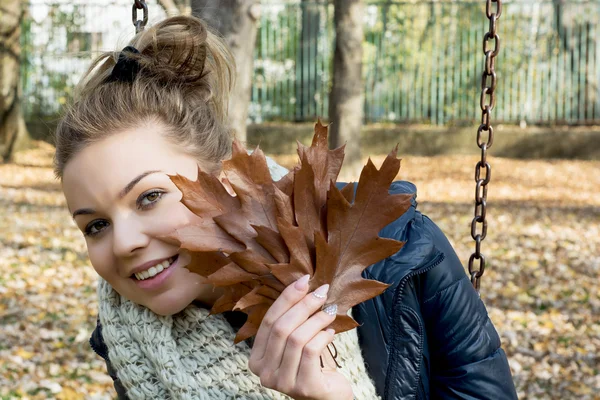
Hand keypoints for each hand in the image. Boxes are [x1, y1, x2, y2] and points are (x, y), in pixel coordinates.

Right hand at [248, 275, 353, 399]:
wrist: (329, 396)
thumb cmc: (312, 364)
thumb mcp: (295, 341)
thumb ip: (291, 320)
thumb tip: (301, 283)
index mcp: (256, 358)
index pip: (268, 321)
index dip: (286, 298)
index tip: (304, 280)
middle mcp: (264, 373)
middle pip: (281, 328)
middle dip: (303, 305)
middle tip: (321, 292)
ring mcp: (282, 383)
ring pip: (297, 339)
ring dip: (316, 320)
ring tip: (329, 313)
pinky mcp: (302, 388)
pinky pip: (310, 352)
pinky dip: (322, 337)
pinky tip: (331, 333)